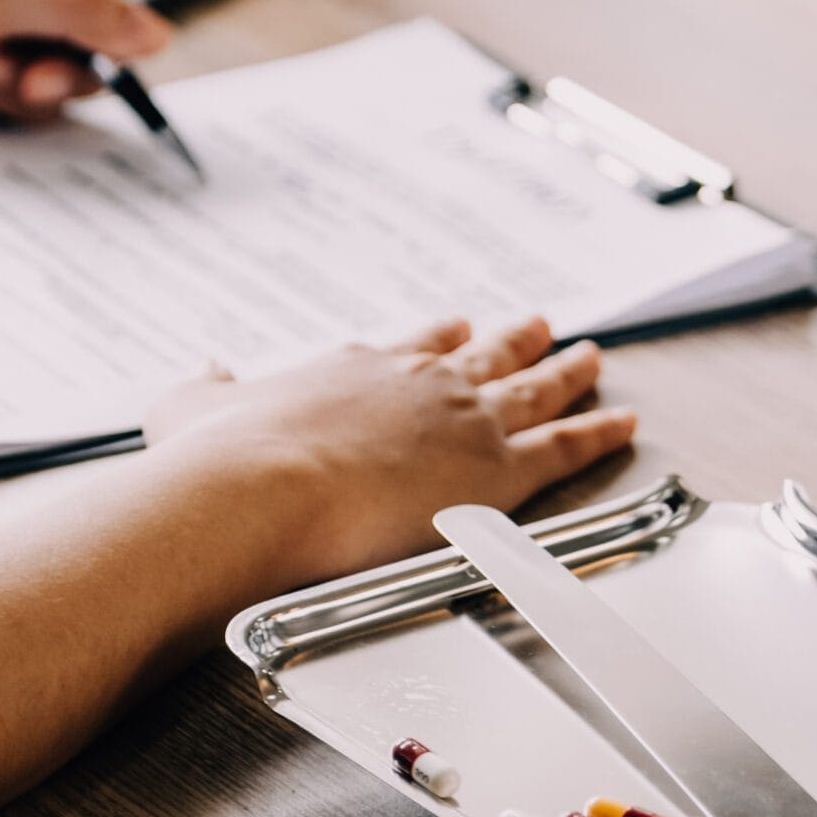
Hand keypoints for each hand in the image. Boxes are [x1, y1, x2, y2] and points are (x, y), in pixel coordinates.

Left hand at [0, 0, 171, 132]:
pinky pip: (53, 99)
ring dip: (44, 78)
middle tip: (33, 62)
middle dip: (78, 43)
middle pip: (117, 7)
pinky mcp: (1, 78)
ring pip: (89, 62)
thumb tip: (157, 36)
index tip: (92, 4)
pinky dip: (18, 102)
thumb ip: (77, 10)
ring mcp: (18, 27)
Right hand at [155, 316, 637, 589]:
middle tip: (542, 325)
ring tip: (595, 358)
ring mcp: (464, 421)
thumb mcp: (190, 408)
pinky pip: (566, 444)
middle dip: (514, 340)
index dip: (438, 339)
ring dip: (569, 373)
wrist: (259, 490)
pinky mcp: (497, 469)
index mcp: (354, 368)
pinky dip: (600, 431)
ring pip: (534, 389)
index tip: (457, 328)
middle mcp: (418, 383)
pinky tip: (625, 422)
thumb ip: (203, 390)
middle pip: (482, 354)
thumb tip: (203, 372)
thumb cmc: (220, 462)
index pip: (412, 346)